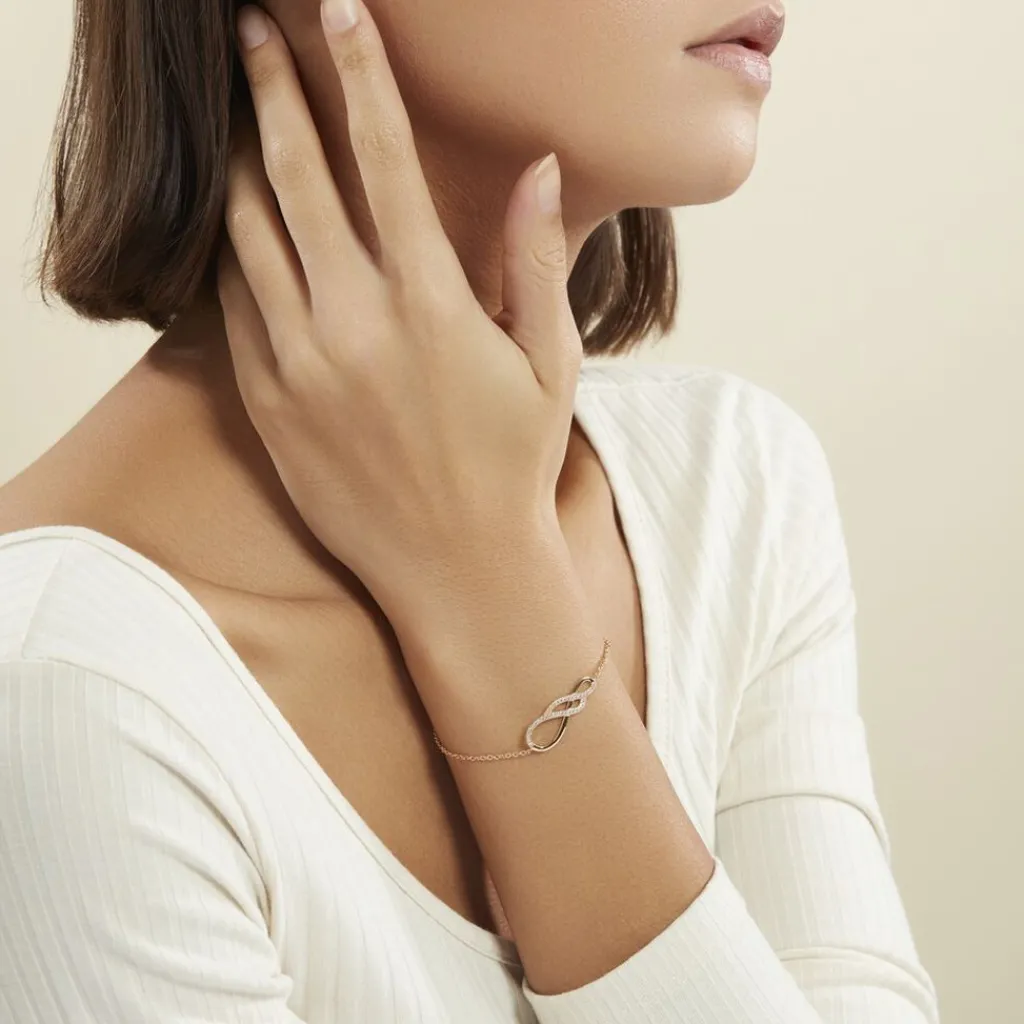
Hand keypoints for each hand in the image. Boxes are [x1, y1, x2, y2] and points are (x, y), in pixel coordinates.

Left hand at [217, 0, 581, 619]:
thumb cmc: (513, 466)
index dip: (360, 73)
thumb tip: (542, 168)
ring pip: (245, 235)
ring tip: (236, 120)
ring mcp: (300, 365)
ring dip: (238, 164)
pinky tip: (233, 226)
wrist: (458, 571)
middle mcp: (354, 324)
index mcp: (431, 305)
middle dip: (273, 90)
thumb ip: (534, 260)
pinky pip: (232, 306)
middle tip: (252, 35)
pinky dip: (229, 254)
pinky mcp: (268, 404)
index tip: (340, 13)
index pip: (386, 158)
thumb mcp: (549, 364)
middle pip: (295, 176)